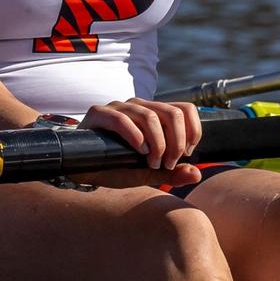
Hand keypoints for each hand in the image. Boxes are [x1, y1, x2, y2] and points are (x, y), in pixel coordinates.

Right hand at [70, 98, 203, 188]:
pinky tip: (139, 151)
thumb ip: (172, 174)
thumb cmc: (116, 168)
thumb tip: (197, 174)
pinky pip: (121, 119)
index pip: (185, 109)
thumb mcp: (147, 174)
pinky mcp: (99, 114)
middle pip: (172, 113)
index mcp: (153, 114)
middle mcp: (138, 106)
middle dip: (176, 142)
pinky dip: (135, 136)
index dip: (192, 131)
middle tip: (168, 163)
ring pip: (150, 116)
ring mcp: (118, 108)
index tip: (187, 154)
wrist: (82, 170)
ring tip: (152, 163)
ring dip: (158, 143)